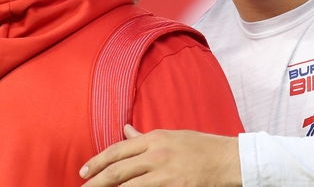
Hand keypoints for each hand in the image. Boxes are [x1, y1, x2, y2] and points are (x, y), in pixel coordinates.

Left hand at [80, 124, 241, 186]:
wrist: (230, 160)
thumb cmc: (202, 147)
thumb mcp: (172, 136)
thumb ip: (145, 136)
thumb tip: (124, 130)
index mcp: (155, 138)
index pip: (117, 151)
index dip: (97, 162)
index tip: (83, 172)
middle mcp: (157, 155)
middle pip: (117, 171)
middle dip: (95, 182)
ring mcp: (166, 175)